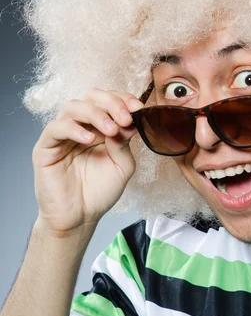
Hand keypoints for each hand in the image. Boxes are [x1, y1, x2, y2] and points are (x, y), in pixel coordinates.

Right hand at [32, 89, 143, 236]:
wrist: (79, 218)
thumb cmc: (99, 192)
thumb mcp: (122, 165)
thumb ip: (124, 143)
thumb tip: (129, 120)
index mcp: (99, 127)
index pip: (109, 101)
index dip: (123, 99)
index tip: (138, 108)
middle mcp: (80, 126)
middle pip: (91, 96)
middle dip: (111, 102)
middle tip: (125, 117)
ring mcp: (62, 135)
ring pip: (73, 106)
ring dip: (96, 114)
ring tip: (111, 130)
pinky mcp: (46, 147)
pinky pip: (56, 128)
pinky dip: (74, 129)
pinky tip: (89, 139)